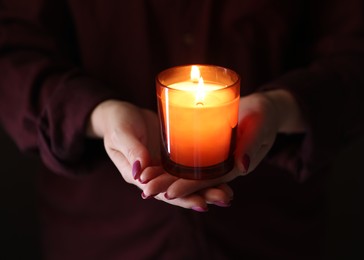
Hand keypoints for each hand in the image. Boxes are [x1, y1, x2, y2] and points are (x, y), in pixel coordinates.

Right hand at [86, 99, 232, 210]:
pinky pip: (190, 165)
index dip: (182, 199)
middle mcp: (155, 175)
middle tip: (226, 199)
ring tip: (229, 193)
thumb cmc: (117, 123)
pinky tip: (222, 172)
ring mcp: (165, 166)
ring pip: (188, 180)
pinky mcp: (174, 154)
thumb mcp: (121, 134)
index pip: (163, 192)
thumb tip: (140, 171)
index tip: (202, 204)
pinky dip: (205, 170)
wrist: (122, 113)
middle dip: (203, 195)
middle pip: (180, 190)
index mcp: (139, 175)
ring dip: (208, 186)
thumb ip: (131, 150)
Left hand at [141, 89, 305, 198]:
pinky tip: (153, 161)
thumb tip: (241, 167)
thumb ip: (251, 144)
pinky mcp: (205, 146)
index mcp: (234, 168)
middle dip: (170, 186)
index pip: (208, 182)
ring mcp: (211, 158)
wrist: (263, 107)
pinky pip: (187, 155)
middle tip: (147, 191)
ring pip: (186, 170)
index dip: (190, 188)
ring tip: (143, 180)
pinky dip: (171, 160)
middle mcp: (219, 167)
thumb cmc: (265, 116)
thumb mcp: (260, 127)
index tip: (169, 194)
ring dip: (166, 176)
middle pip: (192, 180)